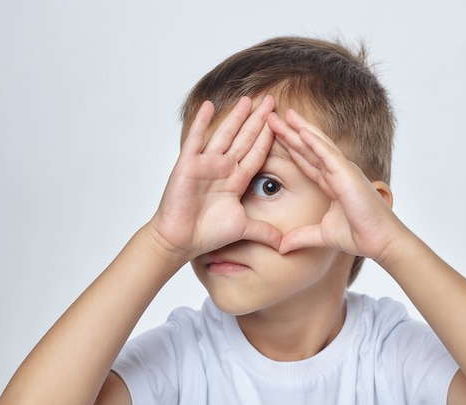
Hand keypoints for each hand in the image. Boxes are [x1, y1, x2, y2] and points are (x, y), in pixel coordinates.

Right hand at [149, 96, 281, 260]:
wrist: (181, 240)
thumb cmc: (207, 233)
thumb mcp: (243, 228)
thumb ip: (264, 231)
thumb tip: (285, 244)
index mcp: (236, 179)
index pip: (257, 153)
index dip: (269, 137)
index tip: (281, 122)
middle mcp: (223, 168)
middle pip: (244, 138)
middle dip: (258, 120)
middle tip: (271, 100)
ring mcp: (205, 164)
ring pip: (224, 134)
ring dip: (236, 117)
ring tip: (247, 99)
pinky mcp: (188, 164)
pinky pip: (196, 139)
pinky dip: (201, 122)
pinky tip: (209, 105)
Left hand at [267, 109, 401, 262]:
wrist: (380, 241)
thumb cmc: (359, 235)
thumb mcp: (322, 235)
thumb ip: (300, 237)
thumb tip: (281, 247)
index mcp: (332, 183)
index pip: (306, 161)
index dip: (291, 148)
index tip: (276, 136)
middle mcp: (337, 172)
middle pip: (309, 148)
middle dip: (291, 133)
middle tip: (273, 117)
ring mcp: (343, 171)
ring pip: (317, 145)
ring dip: (300, 129)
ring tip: (284, 114)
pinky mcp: (348, 175)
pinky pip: (328, 154)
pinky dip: (315, 142)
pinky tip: (302, 130)